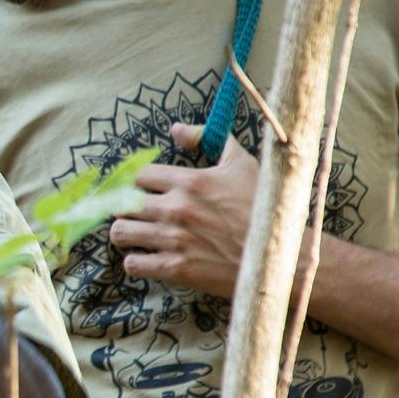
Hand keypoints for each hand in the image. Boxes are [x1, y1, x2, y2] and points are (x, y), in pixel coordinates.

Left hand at [109, 122, 259, 295]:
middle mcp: (176, 208)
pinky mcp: (176, 268)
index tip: (135, 188)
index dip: (132, 180)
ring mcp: (174, 239)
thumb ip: (208, 138)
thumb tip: (176, 129)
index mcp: (190, 181)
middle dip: (123, 207)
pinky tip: (146, 257)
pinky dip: (135, 261)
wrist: (278, 254)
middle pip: (120, 203)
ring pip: (120, 233)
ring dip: (124, 233)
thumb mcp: (241, 164)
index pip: (137, 174)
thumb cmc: (261, 207)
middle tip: (132, 213)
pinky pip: (133, 264)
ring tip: (136, 234)